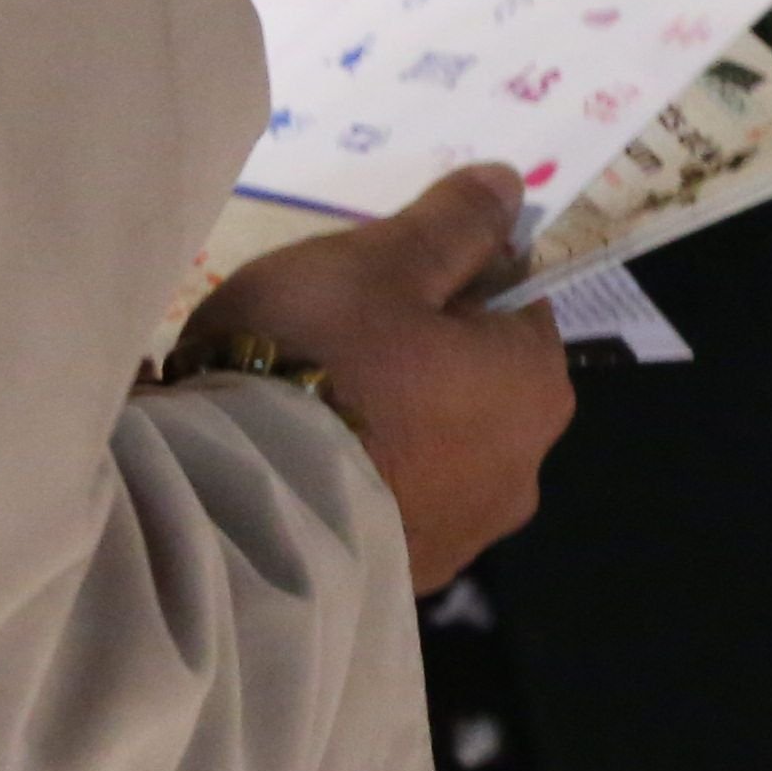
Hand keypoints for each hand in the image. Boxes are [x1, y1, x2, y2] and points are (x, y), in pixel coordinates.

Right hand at [187, 170, 575, 592]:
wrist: (236, 514)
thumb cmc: (320, 361)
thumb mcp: (381, 264)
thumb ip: (452, 224)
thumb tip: (512, 186)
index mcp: (535, 385)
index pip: (515, 304)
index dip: (451, 280)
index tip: (383, 278)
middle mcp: (522, 470)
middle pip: (476, 382)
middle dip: (419, 357)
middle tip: (329, 337)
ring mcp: (463, 537)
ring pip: (432, 450)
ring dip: (387, 425)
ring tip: (300, 407)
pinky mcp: (403, 583)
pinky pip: (388, 507)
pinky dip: (357, 483)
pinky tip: (296, 470)